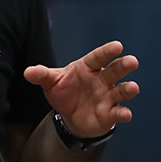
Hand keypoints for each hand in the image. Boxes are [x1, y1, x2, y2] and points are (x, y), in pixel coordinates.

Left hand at [24, 41, 138, 137]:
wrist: (69, 116)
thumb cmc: (64, 91)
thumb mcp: (51, 82)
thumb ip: (41, 75)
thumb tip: (27, 72)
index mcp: (88, 68)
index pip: (98, 57)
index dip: (107, 52)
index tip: (117, 45)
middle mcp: (102, 80)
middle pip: (114, 71)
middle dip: (123, 66)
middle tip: (132, 61)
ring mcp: (108, 97)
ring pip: (121, 91)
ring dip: (128, 89)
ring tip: (133, 87)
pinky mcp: (110, 114)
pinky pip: (118, 112)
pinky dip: (122, 113)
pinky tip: (125, 114)